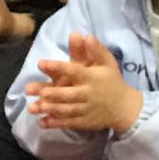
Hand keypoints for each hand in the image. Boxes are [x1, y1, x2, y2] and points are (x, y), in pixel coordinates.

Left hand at [25, 32, 143, 133]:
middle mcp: (88, 94)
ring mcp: (86, 110)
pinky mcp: (85, 122)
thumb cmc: (113, 81)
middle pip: (68, 94)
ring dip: (50, 109)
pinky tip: (42, 122)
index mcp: (91, 77)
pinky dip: (55, 123)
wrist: (125, 107)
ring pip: (66, 110)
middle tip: (36, 91)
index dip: (58, 67)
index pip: (74, 71)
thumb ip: (97, 50)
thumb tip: (86, 35)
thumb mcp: (108, 63)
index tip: (41, 63)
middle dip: (53, 93)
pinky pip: (69, 123)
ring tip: (34, 107)